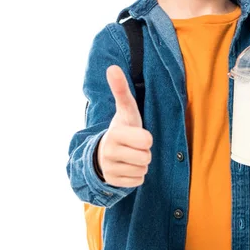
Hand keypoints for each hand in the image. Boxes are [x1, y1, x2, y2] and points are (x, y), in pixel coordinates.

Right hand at [96, 65, 152, 186]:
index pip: (147, 141)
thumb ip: (121, 90)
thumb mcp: (125, 110)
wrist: (103, 152)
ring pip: (143, 170)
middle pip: (146, 158)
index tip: (137, 135)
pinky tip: (126, 167)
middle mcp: (109, 152)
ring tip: (130, 156)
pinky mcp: (113, 182)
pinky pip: (138, 181)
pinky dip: (136, 176)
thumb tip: (113, 67)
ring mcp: (109, 169)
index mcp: (114, 134)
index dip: (146, 138)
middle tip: (134, 147)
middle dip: (144, 152)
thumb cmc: (122, 128)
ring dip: (140, 164)